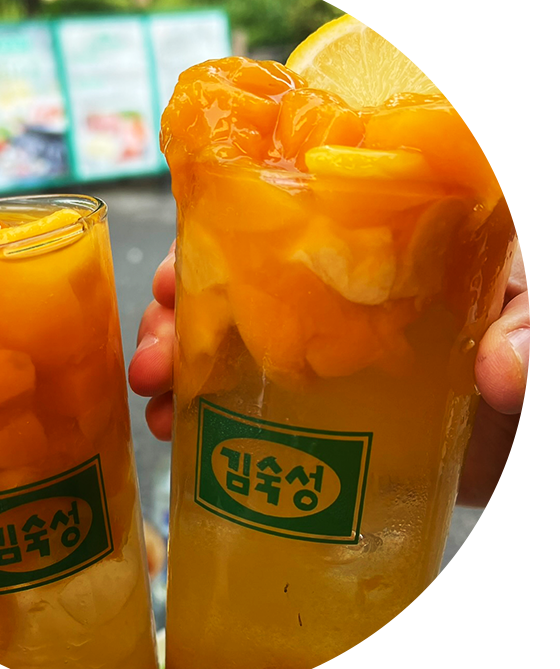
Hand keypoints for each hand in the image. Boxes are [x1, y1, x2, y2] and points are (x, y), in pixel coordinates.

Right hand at [128, 240, 529, 509]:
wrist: (544, 437)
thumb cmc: (546, 345)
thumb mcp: (547, 316)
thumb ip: (535, 328)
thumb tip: (495, 377)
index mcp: (371, 251)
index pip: (276, 228)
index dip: (210, 248)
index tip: (168, 281)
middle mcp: (333, 303)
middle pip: (232, 294)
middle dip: (175, 321)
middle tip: (149, 363)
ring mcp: (326, 367)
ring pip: (231, 356)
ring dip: (179, 375)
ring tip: (155, 408)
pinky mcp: (327, 428)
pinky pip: (253, 421)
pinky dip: (208, 428)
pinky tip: (180, 440)